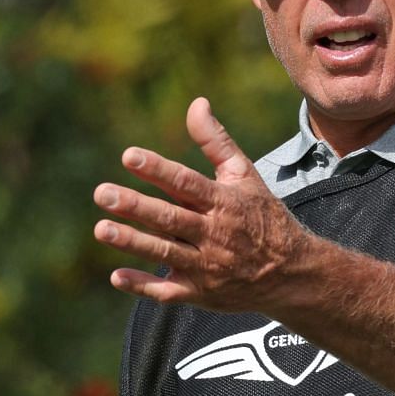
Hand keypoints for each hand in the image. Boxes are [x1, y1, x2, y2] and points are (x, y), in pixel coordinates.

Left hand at [93, 97, 310, 310]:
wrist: (293, 273)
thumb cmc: (263, 217)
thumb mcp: (245, 176)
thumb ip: (216, 142)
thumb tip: (196, 103)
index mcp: (224, 203)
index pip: (187, 183)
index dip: (158, 170)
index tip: (129, 156)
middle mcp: (215, 234)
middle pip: (172, 219)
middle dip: (136, 207)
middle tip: (103, 193)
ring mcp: (208, 266)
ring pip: (166, 253)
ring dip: (134, 242)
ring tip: (102, 229)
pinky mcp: (201, 292)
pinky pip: (169, 291)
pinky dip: (144, 285)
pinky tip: (118, 276)